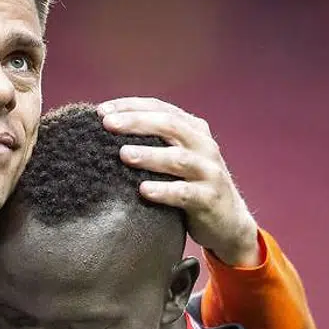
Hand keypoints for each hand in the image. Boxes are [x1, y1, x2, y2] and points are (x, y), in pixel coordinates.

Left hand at [100, 97, 261, 266]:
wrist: (228, 222)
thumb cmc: (190, 186)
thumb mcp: (176, 158)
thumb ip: (154, 142)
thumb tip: (107, 129)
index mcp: (193, 130)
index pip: (160, 109)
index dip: (131, 106)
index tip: (101, 111)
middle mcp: (204, 146)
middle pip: (170, 126)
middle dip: (136, 123)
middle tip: (107, 125)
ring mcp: (209, 172)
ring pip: (178, 158)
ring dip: (149, 155)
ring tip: (123, 154)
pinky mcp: (209, 199)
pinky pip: (185, 193)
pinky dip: (164, 190)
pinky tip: (143, 190)